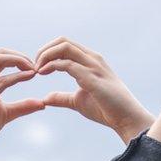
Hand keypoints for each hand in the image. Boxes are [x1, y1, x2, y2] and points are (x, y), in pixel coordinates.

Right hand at [0, 50, 44, 155]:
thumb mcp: (5, 113)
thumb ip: (22, 107)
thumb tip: (42, 104)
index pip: (1, 56)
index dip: (19, 58)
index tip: (35, 69)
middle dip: (20, 56)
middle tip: (37, 66)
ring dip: (18, 61)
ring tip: (34, 69)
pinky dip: (16, 77)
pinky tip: (29, 77)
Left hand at [35, 37, 153, 143]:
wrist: (126, 119)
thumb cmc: (106, 110)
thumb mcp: (78, 101)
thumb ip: (62, 98)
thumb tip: (46, 98)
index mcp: (90, 61)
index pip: (65, 45)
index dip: (48, 52)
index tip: (37, 68)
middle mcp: (92, 58)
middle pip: (63, 41)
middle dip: (44, 50)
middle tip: (34, 66)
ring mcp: (93, 66)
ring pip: (64, 47)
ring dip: (46, 55)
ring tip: (37, 69)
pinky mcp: (92, 77)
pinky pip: (68, 64)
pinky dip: (52, 66)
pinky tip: (43, 73)